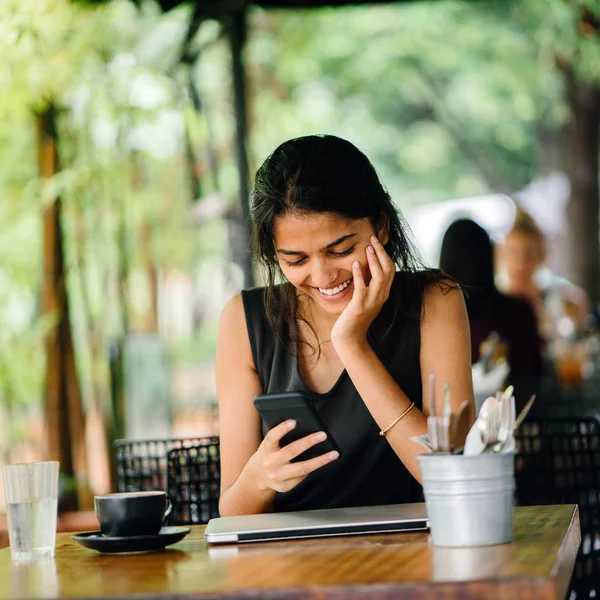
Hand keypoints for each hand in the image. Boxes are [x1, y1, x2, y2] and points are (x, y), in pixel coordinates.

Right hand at [250, 420, 338, 493]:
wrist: (258, 476)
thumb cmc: (269, 453)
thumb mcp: (270, 444)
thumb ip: (281, 437)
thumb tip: (304, 427)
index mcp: (265, 449)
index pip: (272, 437)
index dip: (282, 429)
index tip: (293, 421)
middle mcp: (270, 463)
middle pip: (291, 451)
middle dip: (308, 442)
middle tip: (322, 434)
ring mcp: (277, 477)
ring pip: (302, 468)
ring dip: (320, 461)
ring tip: (333, 454)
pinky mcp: (284, 486)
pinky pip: (302, 476)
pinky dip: (312, 468)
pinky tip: (321, 462)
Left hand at [331, 235, 394, 350]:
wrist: (350, 339)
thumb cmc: (355, 318)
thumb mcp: (365, 299)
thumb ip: (367, 285)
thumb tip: (364, 268)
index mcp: (383, 294)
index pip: (390, 270)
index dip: (385, 255)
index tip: (376, 242)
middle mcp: (380, 297)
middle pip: (387, 270)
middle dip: (381, 253)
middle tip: (373, 238)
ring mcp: (371, 302)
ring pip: (379, 277)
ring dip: (374, 261)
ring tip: (368, 248)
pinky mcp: (359, 307)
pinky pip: (362, 288)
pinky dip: (360, 275)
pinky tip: (355, 264)